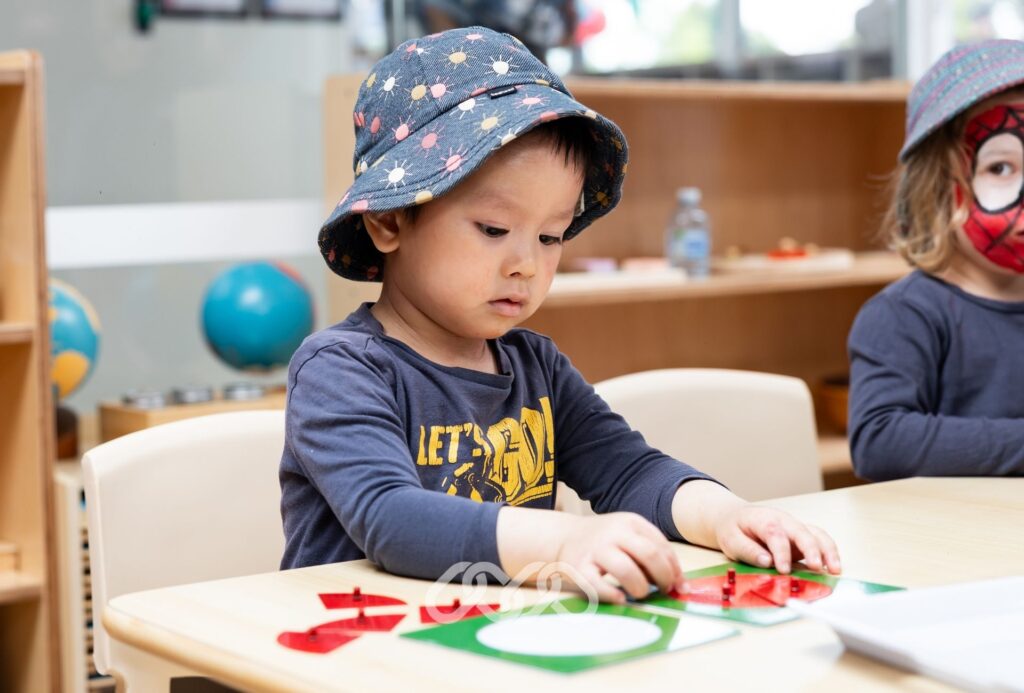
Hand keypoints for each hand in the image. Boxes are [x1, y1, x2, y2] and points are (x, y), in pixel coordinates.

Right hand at [554, 512, 684, 603]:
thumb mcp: (629, 537)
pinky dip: (613, 595)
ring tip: (640, 593)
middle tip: (662, 590)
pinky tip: (621, 599)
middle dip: (663, 578)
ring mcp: (596, 549)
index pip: (662, 546)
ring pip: (626, 570)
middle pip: (650, 555)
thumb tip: (681, 585)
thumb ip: (654, 554)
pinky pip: (598, 585)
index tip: (678, 586)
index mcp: (631, 522)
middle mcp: (614, 532)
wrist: (564, 537)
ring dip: (640, 588)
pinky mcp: (579, 567)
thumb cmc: (605, 541)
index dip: (674, 569)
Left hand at [714, 504, 840, 574]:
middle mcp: (783, 521)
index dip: (781, 552)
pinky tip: (834, 567)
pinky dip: (829, 552)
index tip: (783, 570)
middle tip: (817, 567)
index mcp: (763, 519)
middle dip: (811, 549)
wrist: (736, 517)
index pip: (775, 534)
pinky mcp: (801, 538)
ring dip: (827, 550)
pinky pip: (820, 540)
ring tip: (835, 569)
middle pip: (801, 531)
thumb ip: (747, 551)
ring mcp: (794, 528)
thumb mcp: (731, 540)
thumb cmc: (734, 529)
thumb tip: (766, 562)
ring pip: (816, 534)